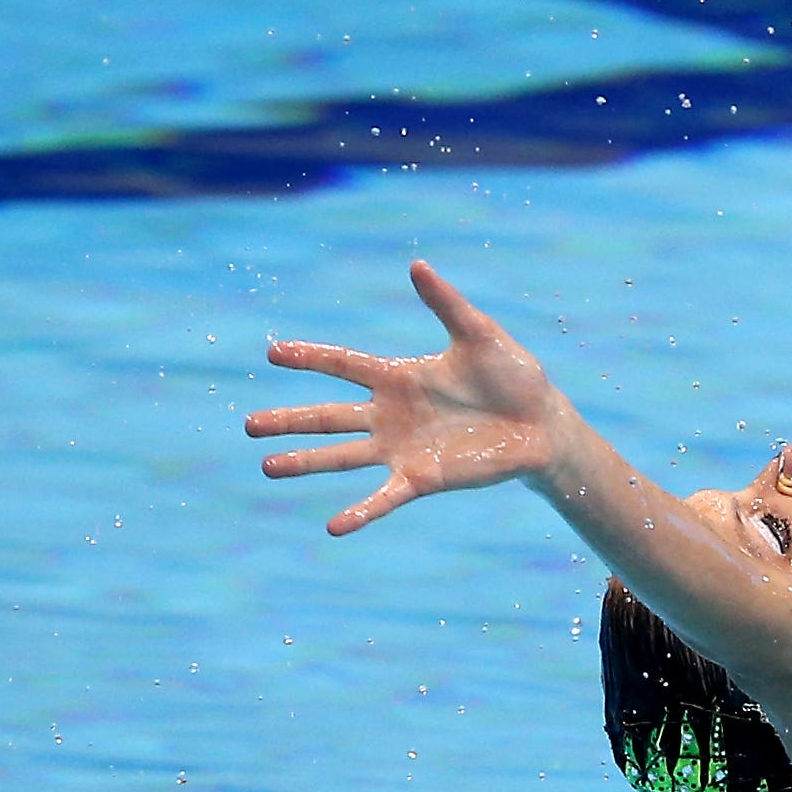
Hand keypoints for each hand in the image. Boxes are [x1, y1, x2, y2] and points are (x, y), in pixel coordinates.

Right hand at [247, 261, 579, 534]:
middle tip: (249, 425)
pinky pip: (384, 497)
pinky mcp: (422, 478)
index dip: (309, 358)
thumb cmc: (513, 376)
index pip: (343, 365)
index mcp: (399, 376)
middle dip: (289, 420)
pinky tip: (333, 526)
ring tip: (268, 466)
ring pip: (342, 456)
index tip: (272, 352)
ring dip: (305, 462)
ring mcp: (402, 448)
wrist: (542, 424)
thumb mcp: (479, 334)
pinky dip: (360, 512)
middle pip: (329, 417)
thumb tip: (417, 265)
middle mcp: (391, 414)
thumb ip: (445, 304)